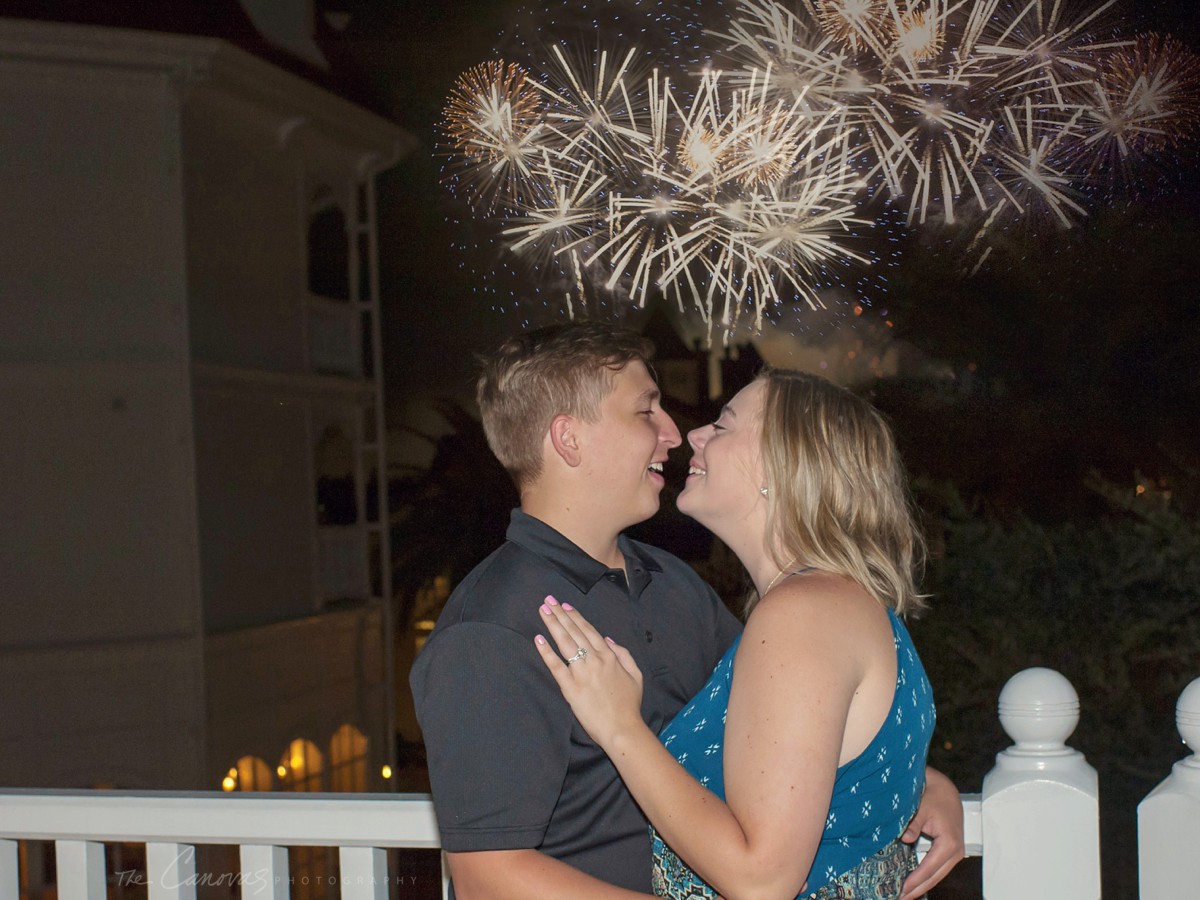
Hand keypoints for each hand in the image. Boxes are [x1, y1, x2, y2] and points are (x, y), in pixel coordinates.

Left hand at [534, 596, 645, 748]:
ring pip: (564, 643)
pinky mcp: (570, 688)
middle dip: (560, 614)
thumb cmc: (629, 704)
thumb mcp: (635, 675)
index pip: (588, 631)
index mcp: (609, 656)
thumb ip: (623, 654)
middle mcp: (594, 660)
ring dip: (553, 625)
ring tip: (543, 611)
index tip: (564, 606)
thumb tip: (607, 639)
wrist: (622, 728)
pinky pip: (556, 666)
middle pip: (574, 632)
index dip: (575, 617)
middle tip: (548, 600)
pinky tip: (538, 639)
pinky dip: (546, 652)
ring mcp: (581, 673)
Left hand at [899, 767, 964, 899]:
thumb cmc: (934, 796)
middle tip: (900, 898)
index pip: (929, 868)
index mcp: (949, 843)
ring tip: (905, 895)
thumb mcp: (921, 808)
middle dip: (917, 890)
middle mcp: (955, 852)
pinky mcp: (950, 852)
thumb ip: (913, 824)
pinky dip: (926, 877)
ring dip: (921, 886)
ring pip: (937, 876)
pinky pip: (937, 869)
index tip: (901, 890)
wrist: (945, 789)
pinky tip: (914, 883)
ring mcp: (954, 853)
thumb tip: (905, 838)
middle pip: (934, 877)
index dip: (914, 881)